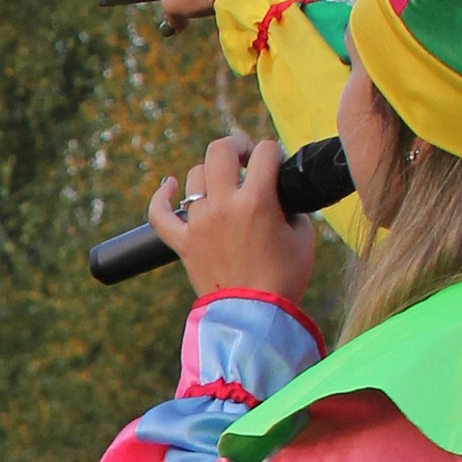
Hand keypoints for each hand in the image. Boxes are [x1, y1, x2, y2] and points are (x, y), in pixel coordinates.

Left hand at [144, 130, 316, 306]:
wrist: (256, 315)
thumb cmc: (285, 277)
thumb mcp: (302, 235)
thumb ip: (291, 206)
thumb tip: (280, 193)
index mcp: (256, 201)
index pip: (265, 152)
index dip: (274, 152)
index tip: (276, 164)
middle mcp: (222, 206)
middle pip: (219, 151)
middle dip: (236, 146)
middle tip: (246, 158)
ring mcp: (198, 224)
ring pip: (194, 177)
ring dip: (211, 174)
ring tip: (223, 184)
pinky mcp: (182, 243)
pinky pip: (159, 214)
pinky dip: (161, 196)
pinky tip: (169, 185)